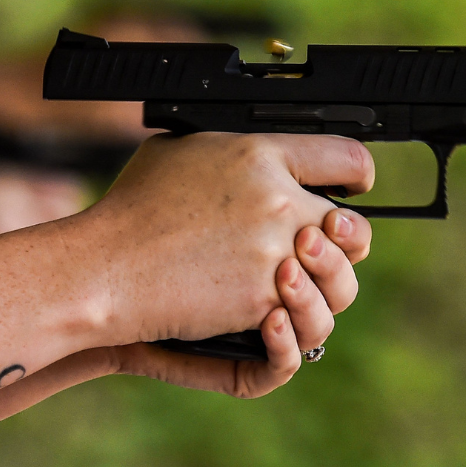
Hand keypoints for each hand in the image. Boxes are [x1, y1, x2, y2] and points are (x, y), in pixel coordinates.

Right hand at [84, 132, 372, 345]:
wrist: (107, 269)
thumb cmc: (131, 211)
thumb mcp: (176, 151)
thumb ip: (227, 147)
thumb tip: (249, 154)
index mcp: (261, 155)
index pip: (347, 157)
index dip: (358, 175)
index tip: (354, 187)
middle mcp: (278, 201)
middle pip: (355, 227)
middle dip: (345, 241)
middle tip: (318, 249)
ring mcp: (275, 254)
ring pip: (341, 281)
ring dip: (325, 287)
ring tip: (295, 287)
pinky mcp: (263, 300)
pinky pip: (305, 317)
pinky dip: (292, 319)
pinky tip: (271, 312)